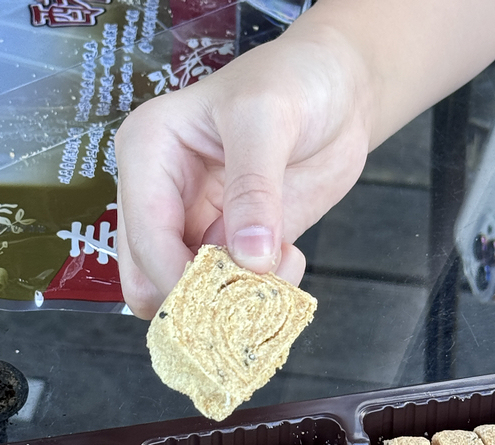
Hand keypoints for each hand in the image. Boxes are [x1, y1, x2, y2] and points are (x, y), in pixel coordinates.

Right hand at [115, 22, 371, 317]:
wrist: (338, 92)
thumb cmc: (294, 82)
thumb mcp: (267, 119)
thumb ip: (255, 189)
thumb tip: (249, 258)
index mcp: (148, 154)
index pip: (145, 235)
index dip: (176, 276)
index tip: (221, 301)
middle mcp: (162, 198)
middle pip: (149, 277)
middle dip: (196, 300)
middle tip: (246, 298)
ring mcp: (197, 227)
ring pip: (190, 293)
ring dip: (233, 300)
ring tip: (279, 268)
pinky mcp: (234, 247)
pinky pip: (233, 293)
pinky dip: (260, 294)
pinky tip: (290, 259)